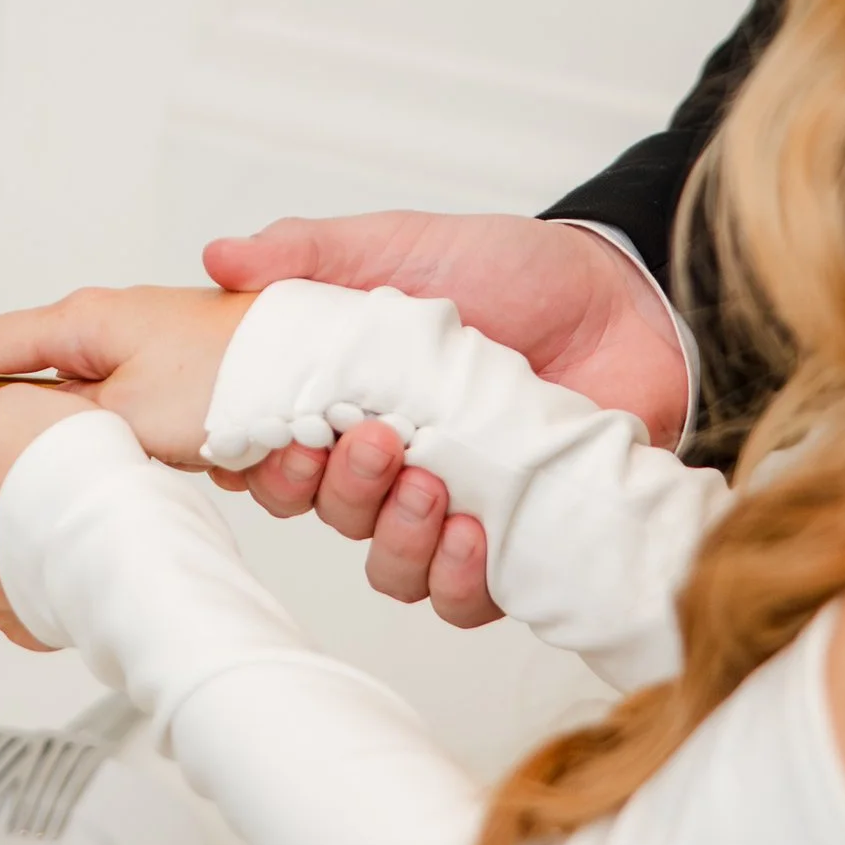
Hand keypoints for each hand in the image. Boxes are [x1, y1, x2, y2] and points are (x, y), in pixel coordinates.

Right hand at [0, 284, 251, 472]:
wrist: (350, 370)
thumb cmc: (242, 370)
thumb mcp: (126, 403)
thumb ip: (43, 408)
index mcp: (94, 324)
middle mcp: (129, 344)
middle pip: (51, 399)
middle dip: (50, 443)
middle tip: (13, 466)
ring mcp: (172, 379)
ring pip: (125, 447)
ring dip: (171, 461)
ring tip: (218, 451)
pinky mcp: (215, 413)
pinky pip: (183, 459)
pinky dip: (223, 469)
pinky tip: (256, 461)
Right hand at [200, 210, 688, 628]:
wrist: (625, 301)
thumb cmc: (512, 272)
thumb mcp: (399, 245)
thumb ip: (308, 253)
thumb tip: (219, 256)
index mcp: (347, 401)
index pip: (272, 457)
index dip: (262, 462)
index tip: (275, 439)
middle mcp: (388, 465)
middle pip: (324, 513)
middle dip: (337, 487)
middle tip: (376, 440)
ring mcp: (449, 508)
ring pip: (386, 566)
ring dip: (395, 534)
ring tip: (430, 484)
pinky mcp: (512, 544)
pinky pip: (461, 599)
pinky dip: (456, 577)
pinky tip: (473, 533)